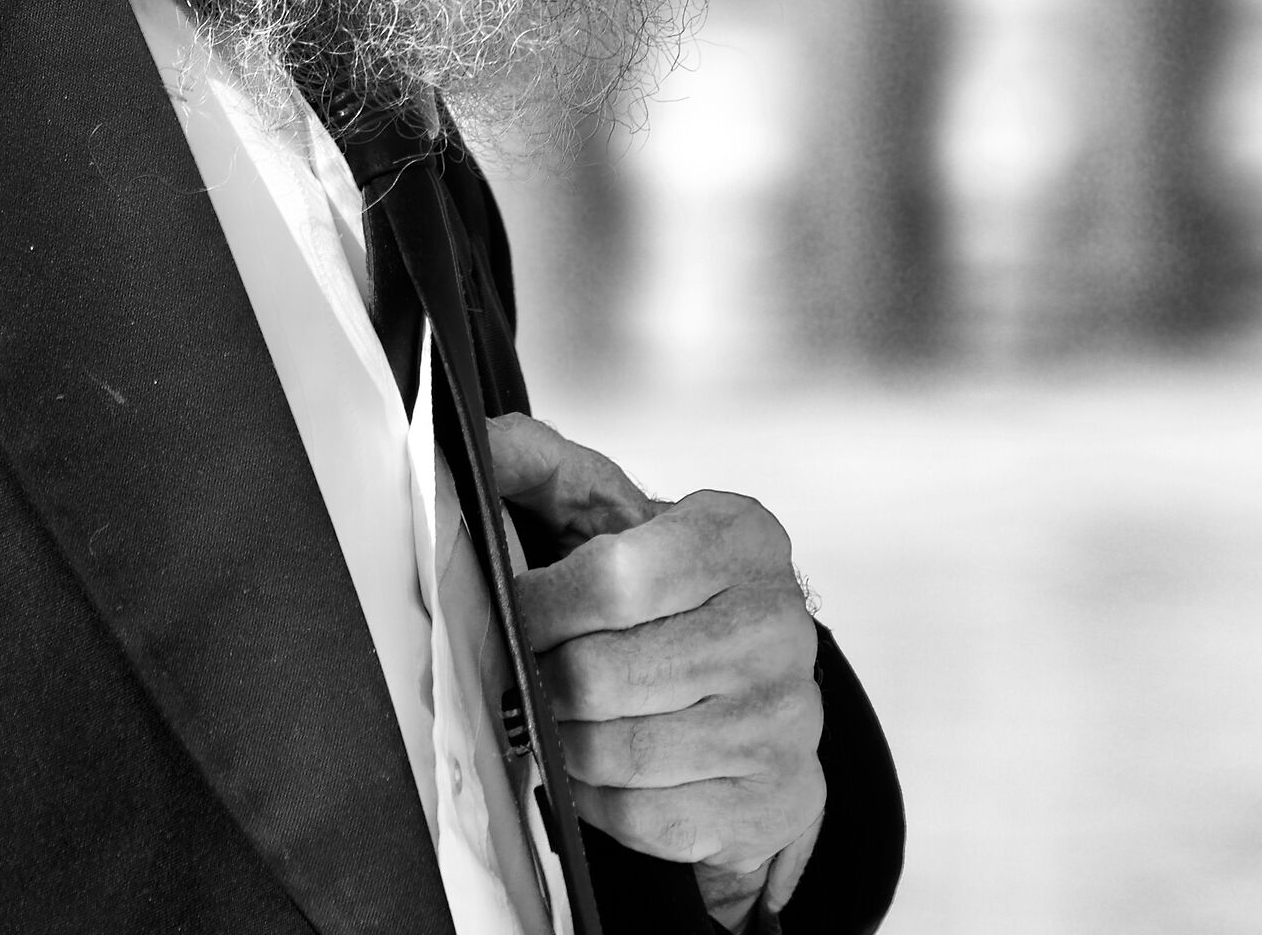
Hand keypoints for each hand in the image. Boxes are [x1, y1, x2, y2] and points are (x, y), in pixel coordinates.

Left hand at [489, 413, 824, 929]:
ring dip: (559, 742)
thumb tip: (477, 445)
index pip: (617, 576)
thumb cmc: (654, 592)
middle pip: (605, 674)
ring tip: (543, 718)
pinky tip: (589, 767)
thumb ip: (539, 465)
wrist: (744, 689)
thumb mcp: (607, 509)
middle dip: (539, 679)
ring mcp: (785, 719)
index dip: (540, 601)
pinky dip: (596, 798)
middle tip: (513, 674)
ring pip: (620, 752)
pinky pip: (648, 817)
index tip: (503, 606)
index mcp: (741, 536)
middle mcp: (778, 625)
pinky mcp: (774, 800)